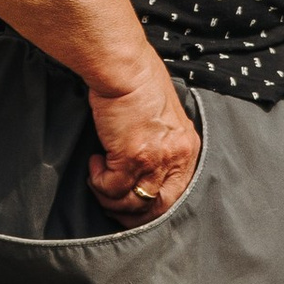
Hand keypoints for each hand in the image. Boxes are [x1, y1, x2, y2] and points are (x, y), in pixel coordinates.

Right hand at [87, 52, 199, 218]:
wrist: (124, 69)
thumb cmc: (138, 84)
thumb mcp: (163, 116)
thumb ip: (161, 143)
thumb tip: (144, 166)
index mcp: (187, 148)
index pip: (179, 195)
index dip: (154, 208)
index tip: (133, 207)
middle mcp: (177, 157)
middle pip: (158, 208)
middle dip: (132, 215)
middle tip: (111, 203)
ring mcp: (156, 160)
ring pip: (131, 202)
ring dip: (109, 197)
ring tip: (99, 176)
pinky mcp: (133, 157)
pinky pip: (110, 188)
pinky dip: (98, 181)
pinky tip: (95, 161)